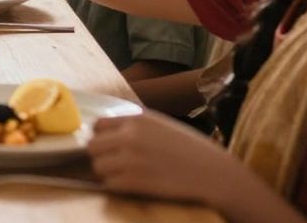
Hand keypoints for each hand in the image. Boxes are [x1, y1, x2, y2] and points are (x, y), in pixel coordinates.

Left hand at [87, 111, 239, 205]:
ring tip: (126, 176)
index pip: (97, 125)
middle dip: (101, 156)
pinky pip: (109, 184)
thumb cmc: (191, 150)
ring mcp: (131, 159)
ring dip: (108, 173)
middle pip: (92, 146)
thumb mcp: (162, 125)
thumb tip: (107, 131)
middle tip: (115, 164)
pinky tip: (132, 186)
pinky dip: (117, 187)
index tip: (109, 146)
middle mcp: (130, 136)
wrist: (215, 174)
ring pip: (98, 166)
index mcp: (136, 119)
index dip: (101, 137)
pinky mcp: (135, 181)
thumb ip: (135, 125)